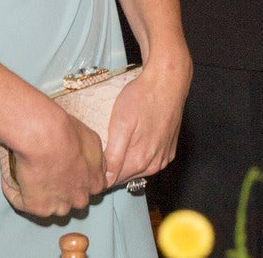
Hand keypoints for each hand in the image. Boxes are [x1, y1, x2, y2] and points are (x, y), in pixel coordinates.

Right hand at [4, 101, 105, 219]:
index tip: (65, 170)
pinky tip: (8, 177)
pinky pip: (22, 202)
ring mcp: (58, 206)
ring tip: (27, 175)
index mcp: (96, 183)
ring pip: (50, 206)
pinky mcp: (37, 208)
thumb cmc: (67, 132)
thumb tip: (90, 161)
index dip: (76, 180)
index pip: (88, 189)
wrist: (45, 135)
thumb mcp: (92, 139)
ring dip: (39, 194)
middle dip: (61, 191)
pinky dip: (14, 191)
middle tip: (45, 172)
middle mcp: (79, 199)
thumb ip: (94, 157)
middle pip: (70, 200)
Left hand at [102, 55, 190, 187]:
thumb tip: (106, 180)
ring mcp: (164, 157)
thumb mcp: (121, 125)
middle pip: (125, 176)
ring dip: (126, 163)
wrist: (167, 81)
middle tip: (100, 151)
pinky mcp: (169, 148)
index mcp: (139, 160)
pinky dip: (140, 156)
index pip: (113, 180)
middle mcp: (154, 164)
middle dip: (112, 169)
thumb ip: (114, 156)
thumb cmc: (142, 98)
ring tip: (115, 145)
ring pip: (138, 170)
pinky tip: (134, 141)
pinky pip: (151, 161)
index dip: (100, 173)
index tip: (92, 162)